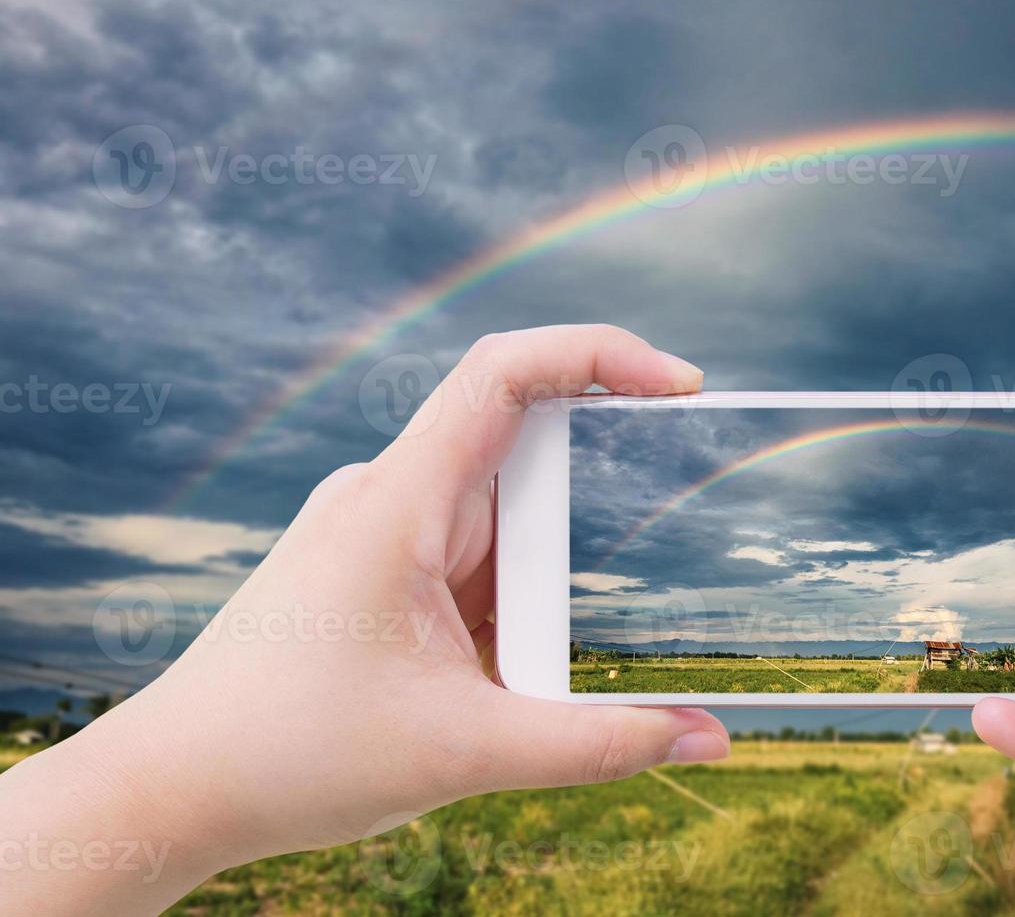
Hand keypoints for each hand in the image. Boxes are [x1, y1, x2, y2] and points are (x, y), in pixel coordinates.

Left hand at [0, 325, 729, 914]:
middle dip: (584, 532)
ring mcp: (381, 533)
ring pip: (502, 523)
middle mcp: (388, 497)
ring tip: (516, 676)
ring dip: (540, 590)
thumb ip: (598, 744)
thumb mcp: (466, 753)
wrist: (173, 792)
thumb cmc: (287, 755)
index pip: (505, 374)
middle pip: (524, 460)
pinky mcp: (379, 572)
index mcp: (398, 502)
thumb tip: (709, 740)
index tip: (681, 386)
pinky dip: (509, 610)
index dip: (599, 354)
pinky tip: (497, 677)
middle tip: (603, 609)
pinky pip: (472, 563)